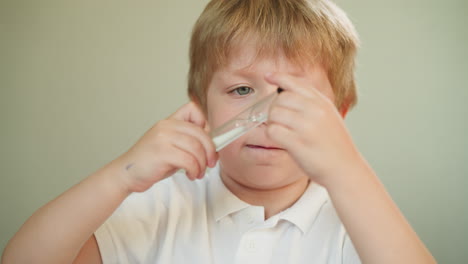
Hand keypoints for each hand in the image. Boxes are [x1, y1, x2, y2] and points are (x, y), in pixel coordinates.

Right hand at [115, 102, 217, 192]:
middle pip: (201, 132)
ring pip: (196, 148)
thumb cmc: (151, 162)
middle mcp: (166, 126)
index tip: (206, 142)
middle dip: (210, 150)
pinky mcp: (162, 152)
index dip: (205, 123)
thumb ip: (188, 141)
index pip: (194, 109)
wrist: (126, 174)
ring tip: (198, 172)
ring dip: (202, 164)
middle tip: (210, 163)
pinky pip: (189, 160)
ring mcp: (163, 138)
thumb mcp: (171, 146)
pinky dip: (194, 170)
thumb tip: (213, 145)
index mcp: (169, 121)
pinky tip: (191, 175)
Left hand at [265, 70, 360, 186]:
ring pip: (274, 114)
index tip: (268, 76)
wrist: (345, 169)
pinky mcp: (297, 143)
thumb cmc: (335, 145)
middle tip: (282, 122)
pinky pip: (273, 131)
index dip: (279, 77)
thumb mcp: (329, 116)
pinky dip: (273, 135)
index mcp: (322, 102)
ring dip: (273, 123)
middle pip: (280, 99)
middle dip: (275, 109)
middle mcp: (315, 111)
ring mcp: (306, 127)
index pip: (295, 83)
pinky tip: (282, 141)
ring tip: (284, 133)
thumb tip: (285, 89)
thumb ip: (311, 103)